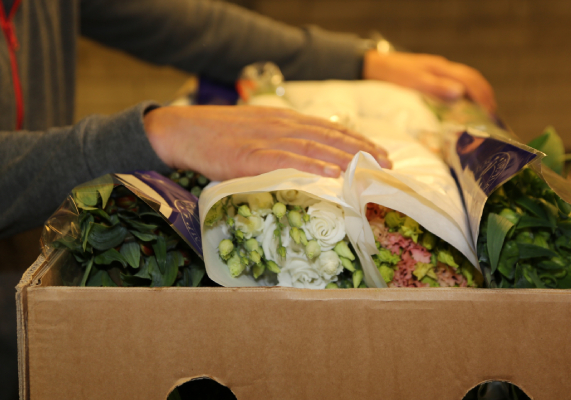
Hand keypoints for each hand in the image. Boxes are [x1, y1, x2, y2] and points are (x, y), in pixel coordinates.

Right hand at [144, 105, 391, 180]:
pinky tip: (331, 174)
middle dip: (361, 150)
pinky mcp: (252, 157)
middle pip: (329, 137)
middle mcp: (281, 126)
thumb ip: (282, 139)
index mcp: (283, 120)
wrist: (184, 131)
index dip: (357, 140)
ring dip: (345, 159)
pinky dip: (312, 167)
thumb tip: (307, 155)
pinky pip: (287, 162)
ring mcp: (267, 140)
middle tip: (386, 164)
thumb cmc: (219, 134)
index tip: (380, 152)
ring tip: (369, 170)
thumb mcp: (257, 128)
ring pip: (315, 148)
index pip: (329, 128)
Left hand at [363, 51, 496, 114]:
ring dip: (477, 97)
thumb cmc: (393, 74)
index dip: (483, 97)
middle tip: (492, 117)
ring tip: (483, 114)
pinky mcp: (432, 78)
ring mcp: (438, 72)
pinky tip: (463, 108)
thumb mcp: (414, 81)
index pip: (472, 81)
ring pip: (466, 82)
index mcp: (442, 68)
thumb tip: (461, 92)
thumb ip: (436, 86)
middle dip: (485, 97)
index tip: (490, 114)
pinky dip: (465, 96)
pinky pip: (455, 85)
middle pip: (473, 80)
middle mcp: (443, 69)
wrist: (374, 66)